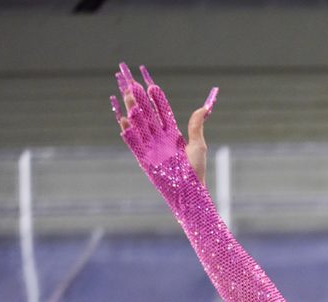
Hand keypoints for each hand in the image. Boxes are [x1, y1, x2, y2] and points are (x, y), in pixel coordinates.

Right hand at [112, 63, 215, 185]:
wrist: (189, 191)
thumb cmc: (196, 170)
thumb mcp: (198, 145)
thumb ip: (196, 126)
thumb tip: (205, 107)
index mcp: (172, 133)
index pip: (162, 111)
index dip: (156, 98)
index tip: (151, 84)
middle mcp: (159, 138)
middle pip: (147, 115)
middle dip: (140, 99)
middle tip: (132, 83)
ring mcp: (150, 147)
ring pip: (139, 124)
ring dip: (132, 110)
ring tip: (126, 94)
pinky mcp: (143, 158)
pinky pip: (133, 142)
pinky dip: (127, 131)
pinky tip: (122, 119)